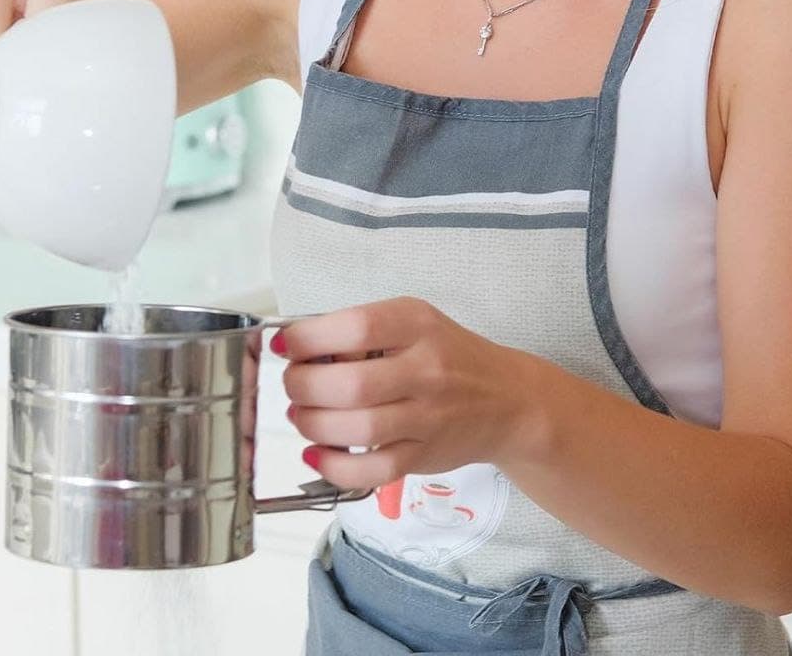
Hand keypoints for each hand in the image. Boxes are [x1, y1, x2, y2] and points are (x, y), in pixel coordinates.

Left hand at [277, 297, 535, 489]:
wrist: (507, 400)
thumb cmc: (448, 355)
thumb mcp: (412, 322)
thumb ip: (361, 331)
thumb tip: (298, 346)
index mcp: (416, 325)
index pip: (357, 327)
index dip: (309, 338)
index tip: (284, 345)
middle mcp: (426, 369)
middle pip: (351, 384)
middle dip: (303, 386)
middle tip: (293, 384)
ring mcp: (428, 416)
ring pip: (359, 428)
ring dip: (313, 424)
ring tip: (301, 416)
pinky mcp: (424, 455)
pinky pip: (374, 470)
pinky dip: (336, 466)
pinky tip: (317, 454)